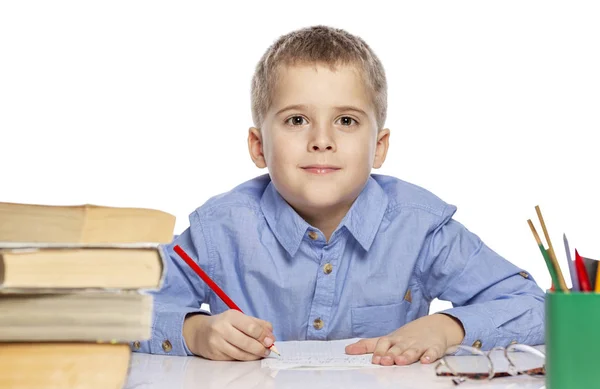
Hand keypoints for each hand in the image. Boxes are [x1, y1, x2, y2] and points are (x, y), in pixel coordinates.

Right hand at [183, 310, 275, 360]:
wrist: (200, 332)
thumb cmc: (224, 324)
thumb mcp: (239, 318)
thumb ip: (257, 324)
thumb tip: (270, 334)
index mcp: (230, 316)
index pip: (251, 327)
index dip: (263, 335)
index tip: (271, 340)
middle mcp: (221, 328)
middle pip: (246, 342)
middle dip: (260, 348)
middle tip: (268, 350)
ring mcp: (216, 342)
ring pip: (240, 353)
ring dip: (254, 355)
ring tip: (261, 354)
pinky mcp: (214, 354)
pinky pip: (234, 359)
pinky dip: (245, 358)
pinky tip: (250, 356)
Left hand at [345, 313, 464, 365]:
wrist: (435, 325)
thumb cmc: (407, 336)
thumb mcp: (387, 339)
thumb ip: (368, 345)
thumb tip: (347, 350)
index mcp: (393, 340)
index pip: (384, 343)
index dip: (379, 351)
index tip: (374, 360)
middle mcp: (405, 342)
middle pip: (397, 348)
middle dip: (391, 355)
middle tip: (385, 361)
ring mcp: (420, 344)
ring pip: (413, 350)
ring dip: (407, 355)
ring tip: (401, 360)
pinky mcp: (434, 347)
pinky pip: (433, 351)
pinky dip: (430, 355)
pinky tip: (426, 360)